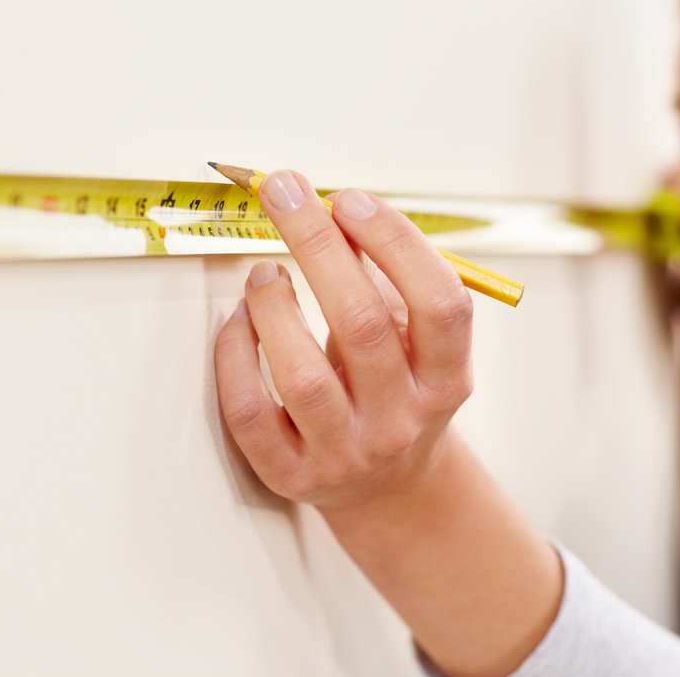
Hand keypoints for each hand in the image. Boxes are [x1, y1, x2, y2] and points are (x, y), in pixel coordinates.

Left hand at [213, 170, 474, 512]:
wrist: (388, 487)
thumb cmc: (396, 389)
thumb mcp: (417, 343)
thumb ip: (387, 281)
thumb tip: (333, 208)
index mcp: (446, 379)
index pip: (439, 304)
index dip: (397, 243)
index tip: (349, 200)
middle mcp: (401, 419)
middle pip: (363, 326)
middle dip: (318, 245)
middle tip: (284, 192)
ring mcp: (345, 453)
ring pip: (301, 376)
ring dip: (273, 306)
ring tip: (263, 272)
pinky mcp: (291, 475)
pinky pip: (248, 412)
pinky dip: (233, 356)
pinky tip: (238, 320)